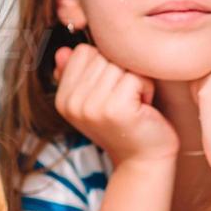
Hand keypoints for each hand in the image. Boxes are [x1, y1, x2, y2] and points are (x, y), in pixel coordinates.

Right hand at [53, 44, 176, 163]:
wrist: (142, 160)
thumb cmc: (123, 125)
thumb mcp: (95, 99)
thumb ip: (78, 73)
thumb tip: (63, 50)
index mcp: (63, 98)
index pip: (83, 52)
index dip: (104, 64)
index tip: (112, 90)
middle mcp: (73, 102)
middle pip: (102, 54)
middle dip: (121, 71)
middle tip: (126, 99)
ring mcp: (92, 106)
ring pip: (120, 63)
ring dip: (135, 79)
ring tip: (134, 103)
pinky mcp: (115, 109)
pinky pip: (136, 76)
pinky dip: (146, 88)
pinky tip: (143, 108)